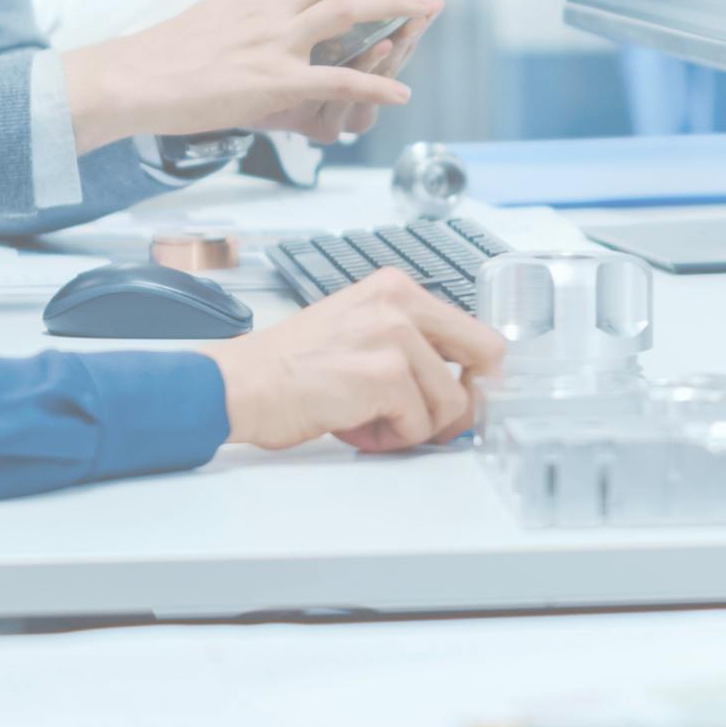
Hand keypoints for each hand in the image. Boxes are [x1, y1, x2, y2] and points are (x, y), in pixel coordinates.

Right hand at [60, 0, 439, 145]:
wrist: (132, 77)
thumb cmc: (169, 52)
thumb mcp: (217, 9)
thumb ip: (255, 3)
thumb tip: (281, 1)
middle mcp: (271, 3)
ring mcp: (273, 40)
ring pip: (351, 10)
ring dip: (399, 8)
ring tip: (430, 12)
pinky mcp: (272, 81)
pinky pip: (336, 79)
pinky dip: (376, 84)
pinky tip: (401, 93)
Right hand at [189, 270, 506, 451]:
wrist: (240, 385)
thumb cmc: (290, 368)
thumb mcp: (360, 333)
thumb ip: (410, 346)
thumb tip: (461, 388)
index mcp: (396, 288)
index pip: (474, 330)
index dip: (471, 374)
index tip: (457, 396)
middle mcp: (400, 302)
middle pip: (486, 356)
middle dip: (462, 399)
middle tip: (429, 420)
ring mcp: (394, 335)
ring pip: (450, 401)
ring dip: (414, 426)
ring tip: (368, 421)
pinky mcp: (384, 374)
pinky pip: (418, 424)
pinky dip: (391, 438)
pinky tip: (356, 427)